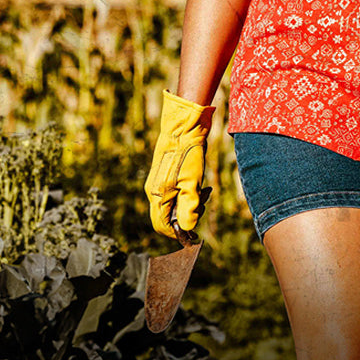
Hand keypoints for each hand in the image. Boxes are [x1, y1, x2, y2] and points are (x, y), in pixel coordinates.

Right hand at [144, 89, 215, 238]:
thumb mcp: (191, 184)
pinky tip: (202, 185)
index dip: (177, 232)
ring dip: (191, 204)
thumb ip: (188, 207)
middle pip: (168, 217)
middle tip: (202, 204)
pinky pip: (178, 193)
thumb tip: (187, 228)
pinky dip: (190, 194)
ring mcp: (161, 183)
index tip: (194, 231)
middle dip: (186, 216)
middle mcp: (155, 191)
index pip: (161, 226)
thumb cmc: (187, 155)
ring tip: (204, 192)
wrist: (185, 128)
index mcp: (156, 196)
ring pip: (175, 205)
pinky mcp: (169, 176)